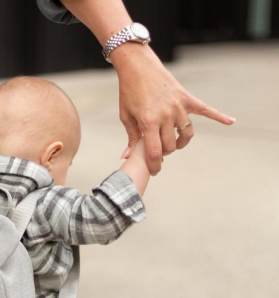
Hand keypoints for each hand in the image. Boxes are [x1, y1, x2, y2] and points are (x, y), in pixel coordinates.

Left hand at [113, 45, 235, 174]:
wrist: (138, 67)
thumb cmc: (129, 92)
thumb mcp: (126, 116)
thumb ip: (132, 137)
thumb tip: (127, 157)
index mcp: (148, 122)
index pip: (155, 152)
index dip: (154, 165)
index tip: (154, 171)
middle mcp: (166, 115)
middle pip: (171, 145)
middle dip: (165, 152)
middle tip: (159, 150)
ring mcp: (178, 106)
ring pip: (186, 134)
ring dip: (181, 142)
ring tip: (175, 143)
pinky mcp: (186, 98)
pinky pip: (205, 109)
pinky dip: (219, 116)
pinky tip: (231, 121)